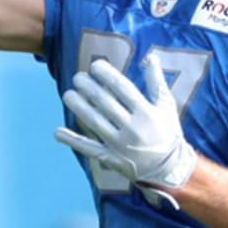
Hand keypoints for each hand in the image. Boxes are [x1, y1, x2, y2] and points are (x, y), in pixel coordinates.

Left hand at [55, 55, 197, 190]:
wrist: (170, 169)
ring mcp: (120, 145)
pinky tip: (57, 132)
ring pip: (94, 122)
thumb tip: (151, 58)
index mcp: (146, 113)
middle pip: (105, 103)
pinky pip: (89, 148)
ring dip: (78, 107)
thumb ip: (157, 82)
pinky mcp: (111, 158)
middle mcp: (132, 128)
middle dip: (89, 87)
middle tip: (78, 77)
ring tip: (67, 94)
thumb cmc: (168, 133)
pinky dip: (73, 140)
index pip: (123, 89)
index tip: (95, 65)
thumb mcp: (167, 107)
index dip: (107, 75)